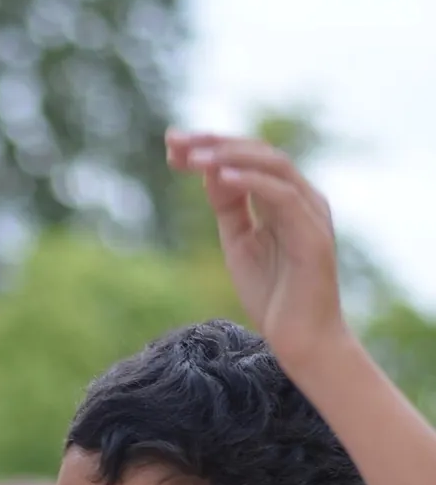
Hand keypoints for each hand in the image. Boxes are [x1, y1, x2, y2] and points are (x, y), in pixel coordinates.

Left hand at [166, 133, 347, 374]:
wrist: (302, 343)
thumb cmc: (274, 297)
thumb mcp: (240, 244)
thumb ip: (229, 207)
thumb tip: (209, 171)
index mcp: (285, 198)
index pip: (247, 157)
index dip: (210, 147)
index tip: (171, 145)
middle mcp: (303, 198)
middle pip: (259, 151)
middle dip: (214, 143)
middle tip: (174, 140)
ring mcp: (311, 214)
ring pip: (272, 165)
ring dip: (229, 156)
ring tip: (192, 157)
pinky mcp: (312, 235)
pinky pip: (283, 196)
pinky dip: (252, 182)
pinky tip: (221, 176)